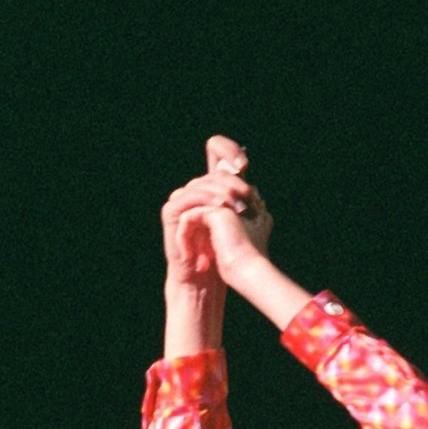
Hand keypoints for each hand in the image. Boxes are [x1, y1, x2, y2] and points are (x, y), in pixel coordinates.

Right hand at [162, 136, 271, 289]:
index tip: (244, 164)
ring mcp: (182, 199)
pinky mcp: (172, 212)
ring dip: (222, 193)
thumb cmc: (222, 252)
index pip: (215, 151)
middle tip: (248, 196)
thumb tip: (255, 187)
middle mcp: (195, 189)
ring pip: (202, 184)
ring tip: (237, 207)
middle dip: (233, 183)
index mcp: (210, 187)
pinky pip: (188, 198)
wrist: (205, 277)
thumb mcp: (238, 224)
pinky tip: (220, 209)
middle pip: (214, 172)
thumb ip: (243, 204)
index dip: (228, 150)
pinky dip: (205, 201)